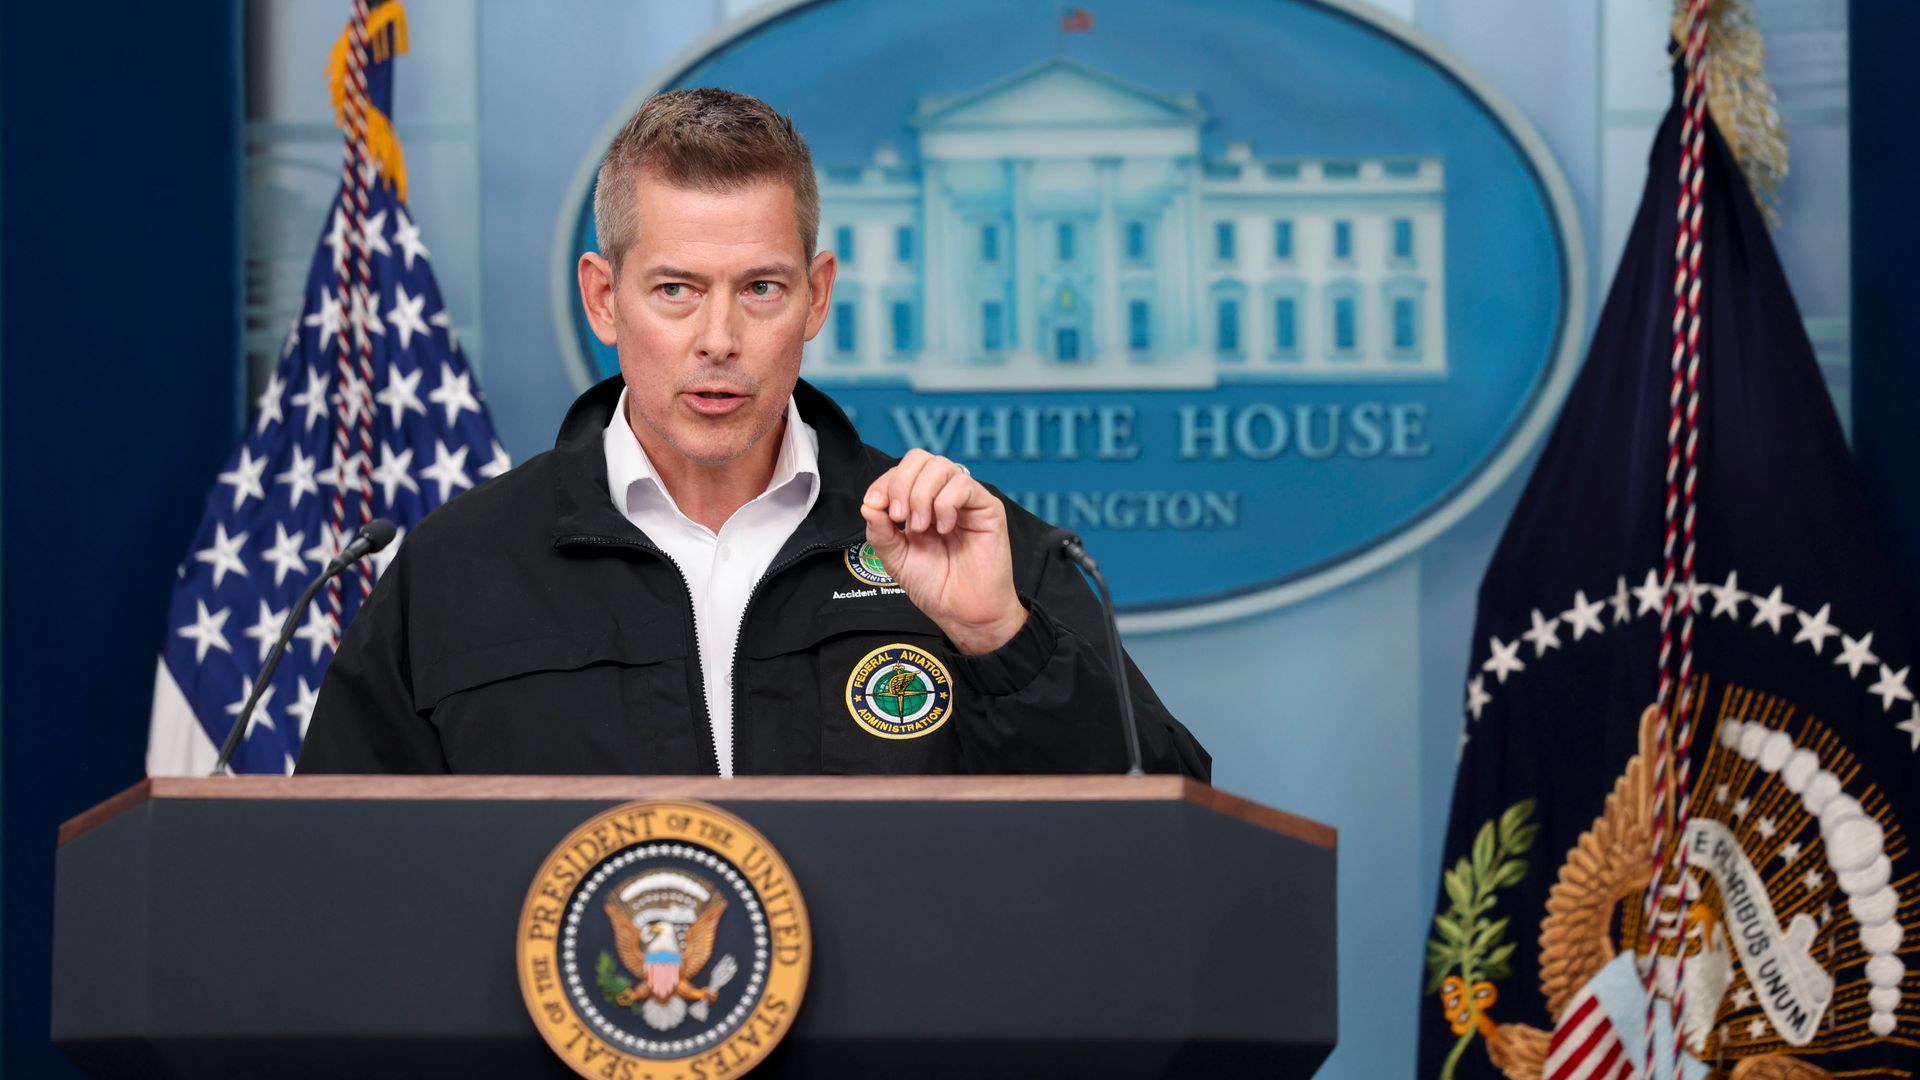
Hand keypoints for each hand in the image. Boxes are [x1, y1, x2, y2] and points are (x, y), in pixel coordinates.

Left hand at [861, 450, 1026, 654]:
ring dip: (922, 495)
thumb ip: (880, 532)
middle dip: (901, 484)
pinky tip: (944, 528)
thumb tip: (868, 505)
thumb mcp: (896, 559)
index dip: (884, 482)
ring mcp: (965, 500)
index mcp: (920, 504)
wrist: (963, 612)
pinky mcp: (987, 508)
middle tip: (899, 518)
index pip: (901, 471)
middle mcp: (943, 496)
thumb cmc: (935, 586)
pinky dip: (946, 504)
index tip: (875, 506)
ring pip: (941, 466)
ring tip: (922, 527)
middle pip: (920, 458)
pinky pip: (963, 484)